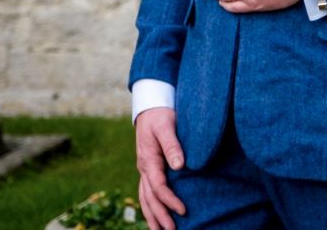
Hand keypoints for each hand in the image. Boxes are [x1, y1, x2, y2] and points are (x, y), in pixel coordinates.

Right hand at [135, 107, 184, 229]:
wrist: (150, 109)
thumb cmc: (161, 116)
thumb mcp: (167, 126)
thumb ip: (173, 145)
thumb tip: (179, 165)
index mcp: (148, 160)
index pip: (159, 187)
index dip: (170, 200)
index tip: (183, 211)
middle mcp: (144, 168)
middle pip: (149, 198)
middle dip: (160, 216)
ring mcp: (144, 170)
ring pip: (145, 198)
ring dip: (152, 216)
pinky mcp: (148, 170)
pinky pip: (146, 193)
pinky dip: (149, 207)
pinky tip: (155, 217)